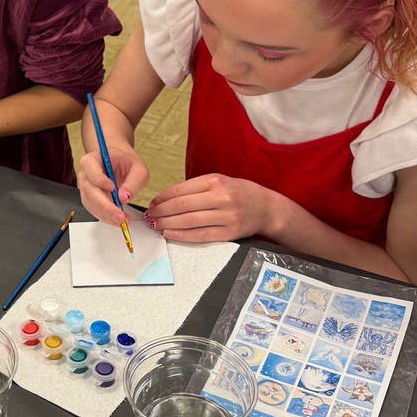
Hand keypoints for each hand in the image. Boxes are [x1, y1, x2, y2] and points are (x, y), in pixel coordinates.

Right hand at [77, 145, 146, 225]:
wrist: (121, 165)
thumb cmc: (128, 164)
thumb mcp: (138, 169)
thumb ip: (133, 182)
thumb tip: (124, 198)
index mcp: (95, 159)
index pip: (91, 168)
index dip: (100, 179)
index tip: (113, 188)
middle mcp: (86, 172)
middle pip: (89, 190)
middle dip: (105, 205)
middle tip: (120, 216)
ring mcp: (86, 186)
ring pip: (90, 202)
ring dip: (106, 214)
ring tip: (123, 220)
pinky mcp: (89, 198)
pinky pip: (94, 209)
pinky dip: (105, 216)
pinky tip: (117, 219)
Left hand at [144, 173, 282, 242]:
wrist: (266, 208)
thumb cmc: (239, 193)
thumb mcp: (220, 181)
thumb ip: (196, 188)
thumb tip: (167, 198)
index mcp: (215, 181)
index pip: (181, 190)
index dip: (162, 198)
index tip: (153, 202)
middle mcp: (221, 197)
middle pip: (182, 206)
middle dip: (161, 212)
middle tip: (150, 215)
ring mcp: (226, 216)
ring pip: (188, 221)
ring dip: (167, 224)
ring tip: (156, 225)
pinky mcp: (229, 233)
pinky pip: (200, 235)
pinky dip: (182, 235)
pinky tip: (170, 234)